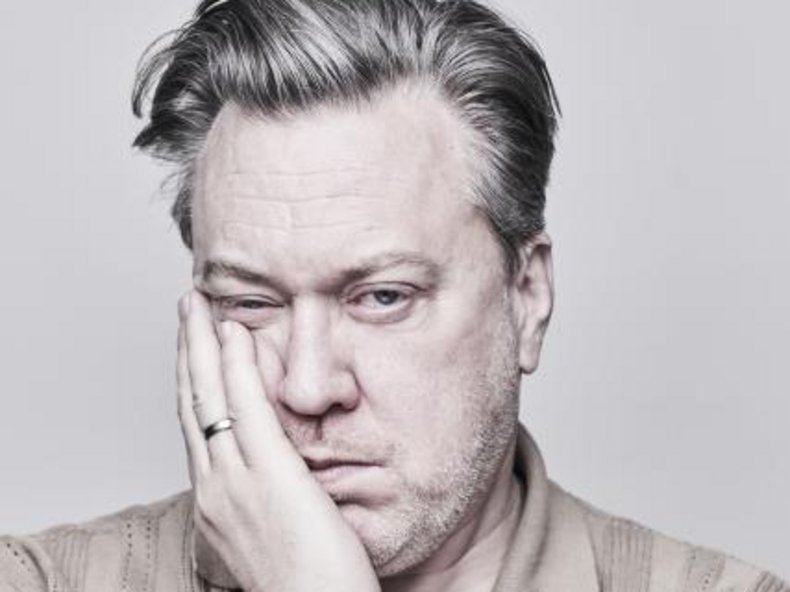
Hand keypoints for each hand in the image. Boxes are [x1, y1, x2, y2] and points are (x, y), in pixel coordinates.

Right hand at [177, 290, 379, 591]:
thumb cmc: (307, 585)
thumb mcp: (275, 531)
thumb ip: (270, 493)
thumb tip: (283, 468)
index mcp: (215, 501)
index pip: (196, 425)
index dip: (192, 380)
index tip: (194, 348)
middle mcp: (213, 488)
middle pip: (190, 403)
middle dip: (187, 351)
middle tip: (186, 309)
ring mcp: (235, 482)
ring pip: (207, 397)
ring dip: (202, 344)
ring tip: (198, 306)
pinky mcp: (269, 477)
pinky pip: (247, 408)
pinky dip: (237, 366)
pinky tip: (236, 333)